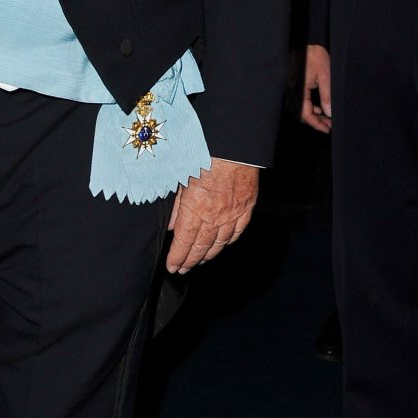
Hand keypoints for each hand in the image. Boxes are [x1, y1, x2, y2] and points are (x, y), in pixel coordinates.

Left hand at [166, 158, 257, 273]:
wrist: (234, 147)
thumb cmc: (204, 158)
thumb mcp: (182, 180)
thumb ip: (177, 207)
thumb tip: (171, 227)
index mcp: (196, 210)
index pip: (184, 242)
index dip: (177, 257)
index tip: (172, 267)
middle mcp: (215, 217)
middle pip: (201, 247)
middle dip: (190, 261)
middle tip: (182, 269)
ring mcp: (233, 214)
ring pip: (219, 243)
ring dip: (208, 255)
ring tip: (199, 261)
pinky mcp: (246, 208)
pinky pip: (237, 231)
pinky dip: (228, 241)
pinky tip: (221, 245)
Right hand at [300, 44, 331, 133]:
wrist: (307, 42)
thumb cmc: (315, 56)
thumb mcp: (325, 76)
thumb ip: (327, 96)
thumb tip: (329, 113)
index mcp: (298, 89)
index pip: (305, 113)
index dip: (316, 124)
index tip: (327, 129)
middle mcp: (291, 91)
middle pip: (301, 113)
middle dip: (316, 121)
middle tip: (330, 124)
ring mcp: (290, 88)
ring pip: (300, 109)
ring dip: (313, 114)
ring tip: (327, 117)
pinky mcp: (293, 86)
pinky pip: (299, 102)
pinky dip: (308, 107)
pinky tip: (319, 107)